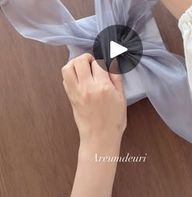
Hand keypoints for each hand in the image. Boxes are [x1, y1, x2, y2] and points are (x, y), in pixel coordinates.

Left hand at [62, 53, 126, 196]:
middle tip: (93, 63)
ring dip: (75, 63)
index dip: (102, 60)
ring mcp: (76, 92)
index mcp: (103, 87)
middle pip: (80, 61)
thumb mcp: (121, 98)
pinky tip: (79, 77)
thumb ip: (116, 78)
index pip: (99, 63)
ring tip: (83, 67)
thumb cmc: (114, 120)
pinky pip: (65, 79)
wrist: (100, 138)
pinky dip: (70, 73)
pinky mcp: (70, 97)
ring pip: (67, 68)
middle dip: (87, 58)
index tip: (105, 64)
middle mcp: (87, 87)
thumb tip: (112, 63)